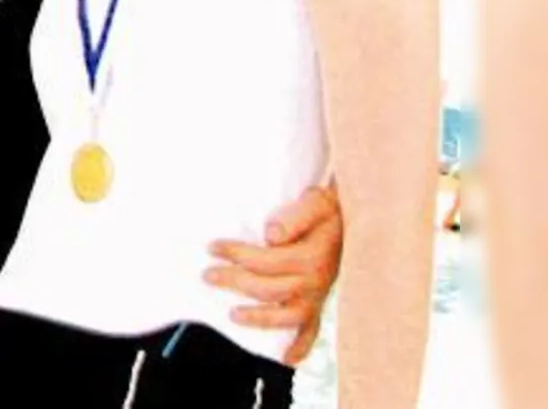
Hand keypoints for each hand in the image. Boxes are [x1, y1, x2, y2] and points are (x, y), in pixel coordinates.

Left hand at [204, 184, 343, 365]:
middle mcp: (317, 280)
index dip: (238, 254)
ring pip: (288, 316)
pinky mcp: (320, 304)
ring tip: (232, 315)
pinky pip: (312, 331)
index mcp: (313, 256)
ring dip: (260, 318)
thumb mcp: (315, 202)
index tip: (212, 247)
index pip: (268, 260)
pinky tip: (286, 359)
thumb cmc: (326, 210)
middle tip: (207, 275)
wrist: (354, 220)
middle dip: (235, 281)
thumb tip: (271, 234)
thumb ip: (295, 217)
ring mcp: (318, 296)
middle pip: (270, 288)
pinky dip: (300, 347)